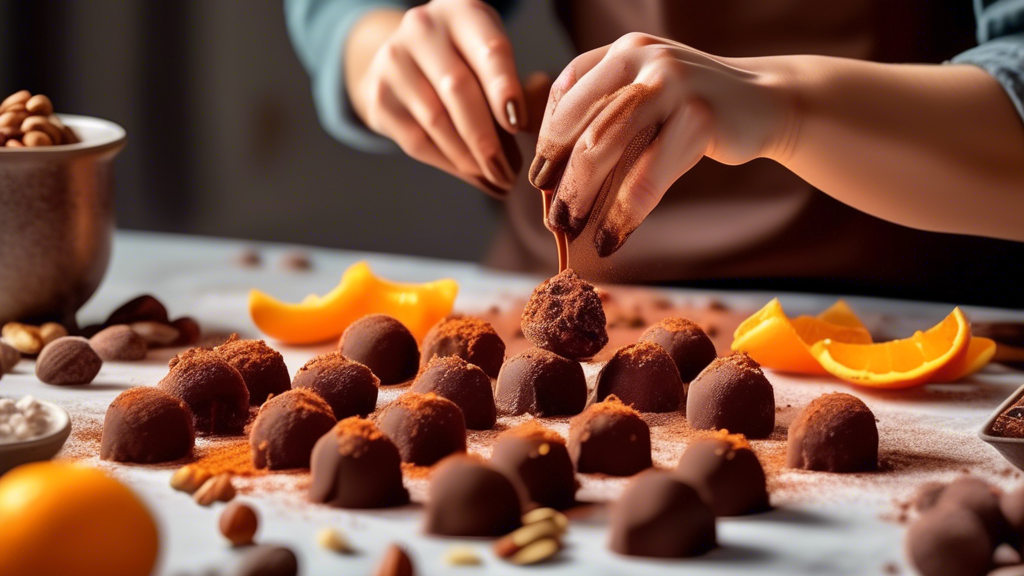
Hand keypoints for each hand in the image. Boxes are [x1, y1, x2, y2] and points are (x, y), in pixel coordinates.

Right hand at [347, 0, 525, 195]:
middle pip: (458, 89)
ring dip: (470, 158)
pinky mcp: (378, 96)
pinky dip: (449, 164)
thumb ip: (517, 87)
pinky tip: (473, 175)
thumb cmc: (467, 60)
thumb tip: (529, 128)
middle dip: (487, 138)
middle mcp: (422, 28)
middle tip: (509, 172)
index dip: (504, 89)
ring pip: (436, 120)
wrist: (407, 59)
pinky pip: (417, 140)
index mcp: (462, 12)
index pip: (489, 50)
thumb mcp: (493, 58)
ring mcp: (393, 60)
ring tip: (497, 179)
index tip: (518, 125)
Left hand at [529, 33, 790, 254]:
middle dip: (562, 178)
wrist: (767, 100)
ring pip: (606, 145)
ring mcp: (672, 82)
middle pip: (582, 125)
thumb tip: (552, 179)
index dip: (548, 142)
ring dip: (583, 195)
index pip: (567, 94)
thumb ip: (607, 113)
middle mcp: (642, 57)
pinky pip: (648, 174)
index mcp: (622, 51)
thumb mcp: (648, 93)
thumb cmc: (694, 107)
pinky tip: (612, 236)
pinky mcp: (700, 116)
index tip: (539, 181)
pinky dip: (624, 212)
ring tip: (571, 229)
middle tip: (553, 218)